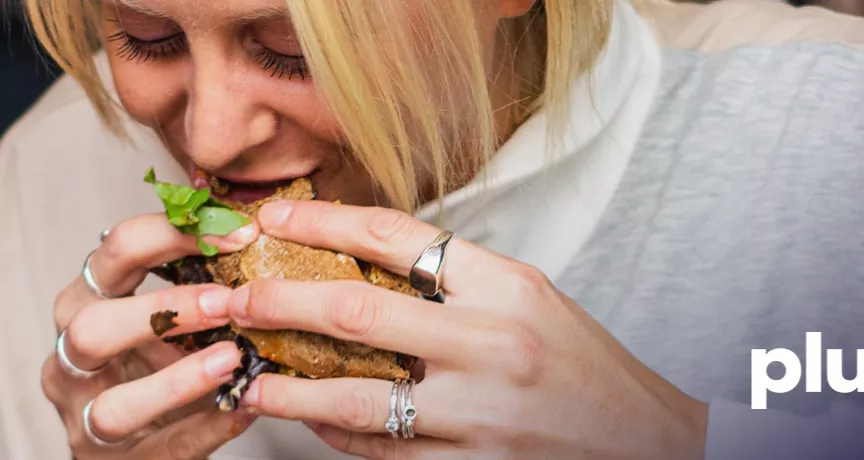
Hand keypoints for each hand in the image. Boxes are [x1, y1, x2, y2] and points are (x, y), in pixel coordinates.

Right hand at [43, 213, 260, 458]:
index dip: (174, 235)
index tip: (239, 234)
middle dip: (163, 311)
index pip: (117, 252)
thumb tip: (258, 239)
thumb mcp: (169, 314)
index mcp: (88, 300)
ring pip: (114, 406)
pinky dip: (207, 427)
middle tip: (227, 302)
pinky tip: (245, 406)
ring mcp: (87, 416)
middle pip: (91, 328)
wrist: (142, 434)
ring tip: (232, 360)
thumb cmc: (157, 359)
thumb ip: (198, 281)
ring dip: (179, 381)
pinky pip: (164, 448)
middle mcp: (73, 358)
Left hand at [224, 201, 708, 459]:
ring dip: (289, 387)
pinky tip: (311, 419)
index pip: (396, 237)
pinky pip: (380, 452)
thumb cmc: (584, 363)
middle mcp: (491, 345)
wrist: (646, 440)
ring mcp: (479, 414)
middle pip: (359, 312)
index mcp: (508, 286)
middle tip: (235, 298)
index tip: (274, 218)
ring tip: (249, 374)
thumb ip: (456, 280)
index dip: (323, 222)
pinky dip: (336, 434)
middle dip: (281, 302)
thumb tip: (366, 265)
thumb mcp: (529, 297)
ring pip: (355, 397)